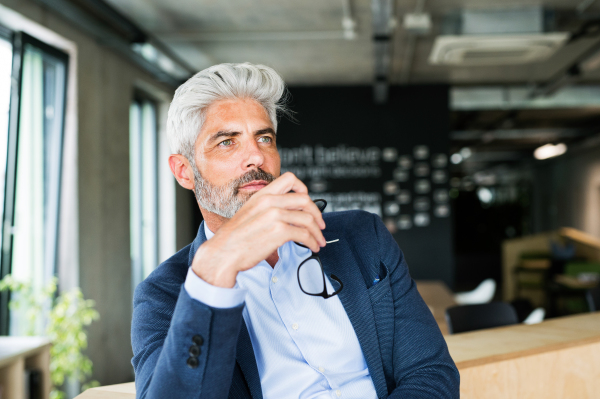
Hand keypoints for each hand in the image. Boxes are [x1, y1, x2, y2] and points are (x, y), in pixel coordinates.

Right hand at [191, 172, 325, 287]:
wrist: (223, 253)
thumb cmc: (235, 238)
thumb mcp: (250, 213)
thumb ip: (268, 208)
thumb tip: (289, 213)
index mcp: (262, 195)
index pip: (290, 179)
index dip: (304, 189)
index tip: (308, 202)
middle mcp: (269, 202)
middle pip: (305, 200)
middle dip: (317, 214)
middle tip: (320, 225)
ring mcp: (275, 215)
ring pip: (308, 219)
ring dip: (317, 232)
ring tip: (318, 241)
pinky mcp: (279, 231)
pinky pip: (305, 234)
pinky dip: (312, 242)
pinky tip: (312, 247)